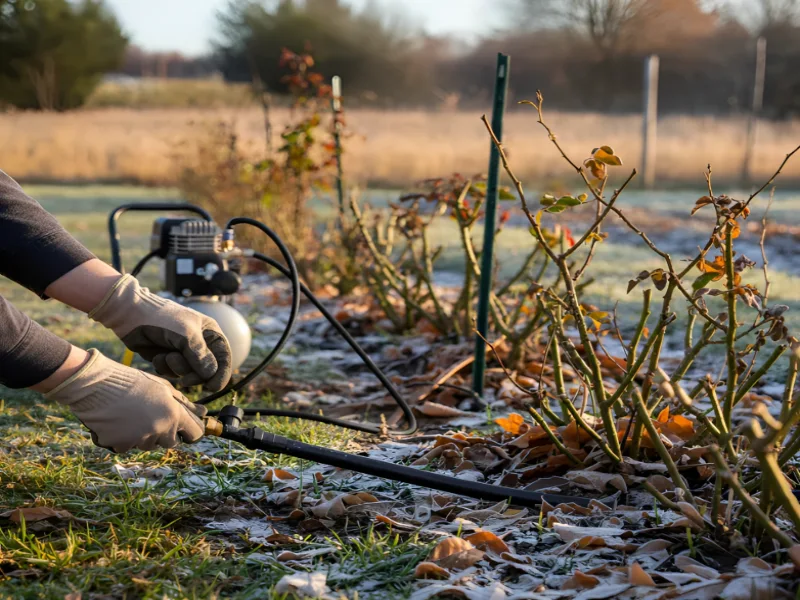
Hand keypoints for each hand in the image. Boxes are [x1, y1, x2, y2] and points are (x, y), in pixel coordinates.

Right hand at [45, 349, 206, 452]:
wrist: (96, 384)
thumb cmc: (132, 382)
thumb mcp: (163, 387)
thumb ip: (184, 403)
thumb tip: (204, 412)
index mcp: (173, 414)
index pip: (194, 434)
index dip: (190, 430)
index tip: (185, 427)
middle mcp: (159, 430)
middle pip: (171, 442)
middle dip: (165, 432)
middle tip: (150, 414)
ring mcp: (139, 440)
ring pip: (148, 444)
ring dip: (144, 435)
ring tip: (131, 414)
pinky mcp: (120, 446)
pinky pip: (128, 446)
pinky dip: (124, 438)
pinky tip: (118, 421)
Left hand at [89, 274, 231, 390]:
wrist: (131, 314)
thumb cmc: (162, 318)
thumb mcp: (186, 335)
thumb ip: (201, 356)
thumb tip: (212, 375)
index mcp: (210, 333)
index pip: (224, 357)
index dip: (221, 374)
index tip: (212, 387)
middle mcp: (199, 343)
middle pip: (206, 370)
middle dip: (194, 374)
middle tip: (185, 380)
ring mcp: (183, 351)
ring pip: (188, 373)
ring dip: (176, 369)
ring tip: (166, 355)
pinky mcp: (167, 358)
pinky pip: (171, 372)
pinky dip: (164, 367)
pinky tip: (157, 356)